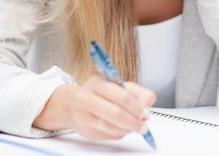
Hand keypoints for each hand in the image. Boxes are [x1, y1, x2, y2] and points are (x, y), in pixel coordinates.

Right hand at [34, 76, 155, 139]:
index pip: (121, 96)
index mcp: (97, 83)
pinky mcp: (85, 130)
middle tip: (142, 125)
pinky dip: (118, 134)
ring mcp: (83, 116)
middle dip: (133, 121)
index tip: (144, 112)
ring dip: (127, 129)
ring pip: (111, 127)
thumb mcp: (118, 85)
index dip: (136, 107)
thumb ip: (137, 93)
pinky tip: (122, 129)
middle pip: (116, 113)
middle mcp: (86, 98)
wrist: (72, 104)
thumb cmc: (98, 93)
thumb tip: (147, 106)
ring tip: (134, 127)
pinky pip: (107, 136)